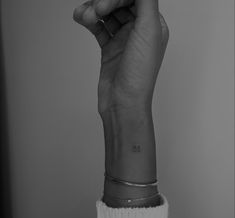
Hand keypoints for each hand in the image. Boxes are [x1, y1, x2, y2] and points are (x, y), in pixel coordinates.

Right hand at [73, 0, 168, 116]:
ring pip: (107, 15)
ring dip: (94, 11)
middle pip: (120, 3)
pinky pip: (99, 28)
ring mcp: (124, 41)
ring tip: (84, 16)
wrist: (123, 102)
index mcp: (153, 25)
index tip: (104, 4)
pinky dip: (90, 21)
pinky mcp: (110, 49)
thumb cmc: (139, 75)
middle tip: (96, 9)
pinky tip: (82, 19)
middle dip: (105, 2)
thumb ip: (145, 2)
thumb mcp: (149, 31)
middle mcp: (139, 31)